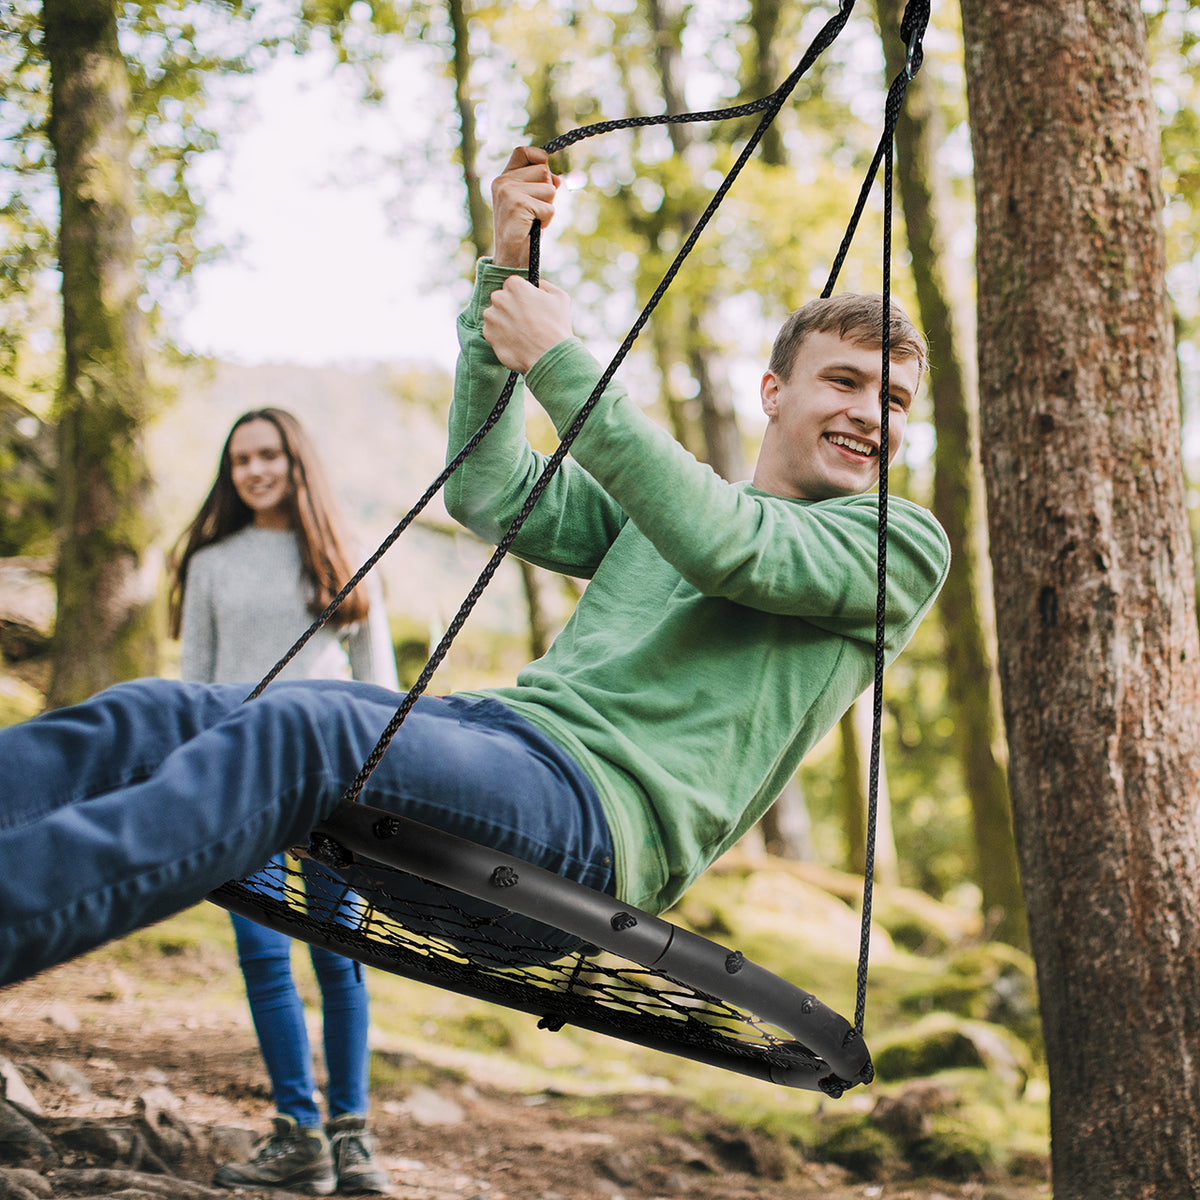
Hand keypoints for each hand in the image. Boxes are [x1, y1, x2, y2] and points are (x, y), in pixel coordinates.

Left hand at [482, 277, 573, 373]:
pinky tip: (516, 342)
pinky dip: (501, 336)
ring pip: (494, 316)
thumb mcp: (560, 298)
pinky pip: (492, 332)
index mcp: (515, 285)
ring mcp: (491, 317)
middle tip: (525, 321)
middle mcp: (499, 298)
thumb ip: (545, 286)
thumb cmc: (557, 326)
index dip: (522, 296)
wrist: (549, 356)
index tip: (528, 306)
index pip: (512, 285)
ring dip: (504, 322)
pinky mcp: (488, 334)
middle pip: (501, 299)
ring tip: (521, 333)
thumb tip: (538, 284)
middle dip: (510, 307)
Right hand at [491, 146, 560, 268]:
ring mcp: (509, 192)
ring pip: (549, 189)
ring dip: (548, 207)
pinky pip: (549, 208)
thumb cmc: (523, 230)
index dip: (539, 157)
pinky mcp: (518, 204)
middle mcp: (503, 181)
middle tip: (535, 210)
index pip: (524, 151)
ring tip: (533, 219)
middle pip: (544, 171)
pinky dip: (546, 220)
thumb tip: (557, 179)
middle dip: (547, 192)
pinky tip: (533, 227)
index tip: (545, 175)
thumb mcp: (532, 201)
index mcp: (504, 178)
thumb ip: (541, 185)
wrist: (510, 258)